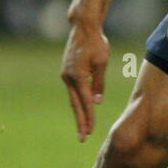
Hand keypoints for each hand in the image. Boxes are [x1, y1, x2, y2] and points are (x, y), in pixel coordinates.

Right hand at [62, 20, 108, 141]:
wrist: (83, 28)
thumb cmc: (96, 43)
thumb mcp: (102, 62)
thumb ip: (99, 83)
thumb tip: (96, 102)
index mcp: (78, 76)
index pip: (85, 102)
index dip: (89, 117)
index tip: (90, 131)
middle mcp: (69, 78)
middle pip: (76, 105)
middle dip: (80, 122)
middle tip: (83, 138)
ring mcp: (66, 75)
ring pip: (73, 99)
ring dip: (79, 113)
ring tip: (83, 128)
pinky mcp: (67, 72)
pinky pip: (74, 90)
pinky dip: (78, 101)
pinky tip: (83, 109)